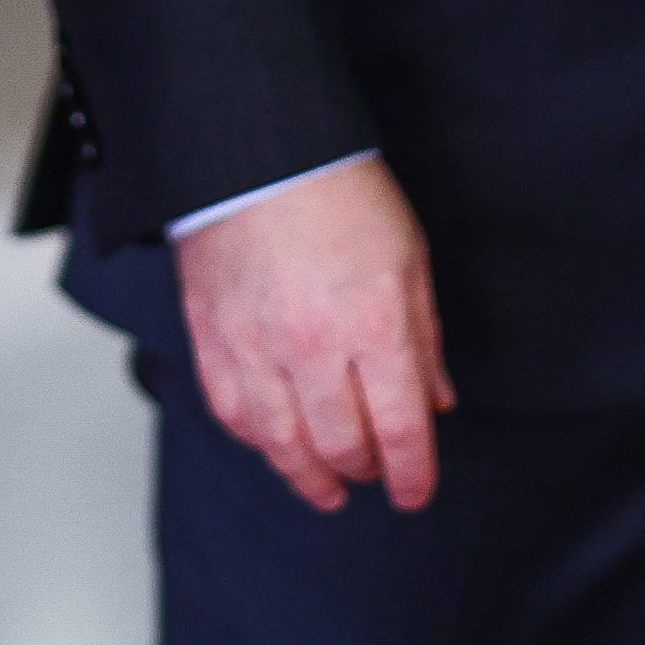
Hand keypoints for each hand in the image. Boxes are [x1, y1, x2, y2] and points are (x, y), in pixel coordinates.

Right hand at [171, 154, 452, 515]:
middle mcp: (313, 345)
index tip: (416, 494)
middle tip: (376, 472)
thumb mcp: (409, 259)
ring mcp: (254, 346)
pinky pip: (232, 414)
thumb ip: (423, 339)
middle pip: (343, 448)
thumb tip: (435, 402)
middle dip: (367, 471)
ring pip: (282, 446)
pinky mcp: (210, 338)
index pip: (401, 430)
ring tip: (328, 487)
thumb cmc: (340, 193)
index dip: (414, 476)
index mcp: (374, 324)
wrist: (256, 150)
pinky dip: (259, 441)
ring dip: (310, 477)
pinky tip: (277, 444)